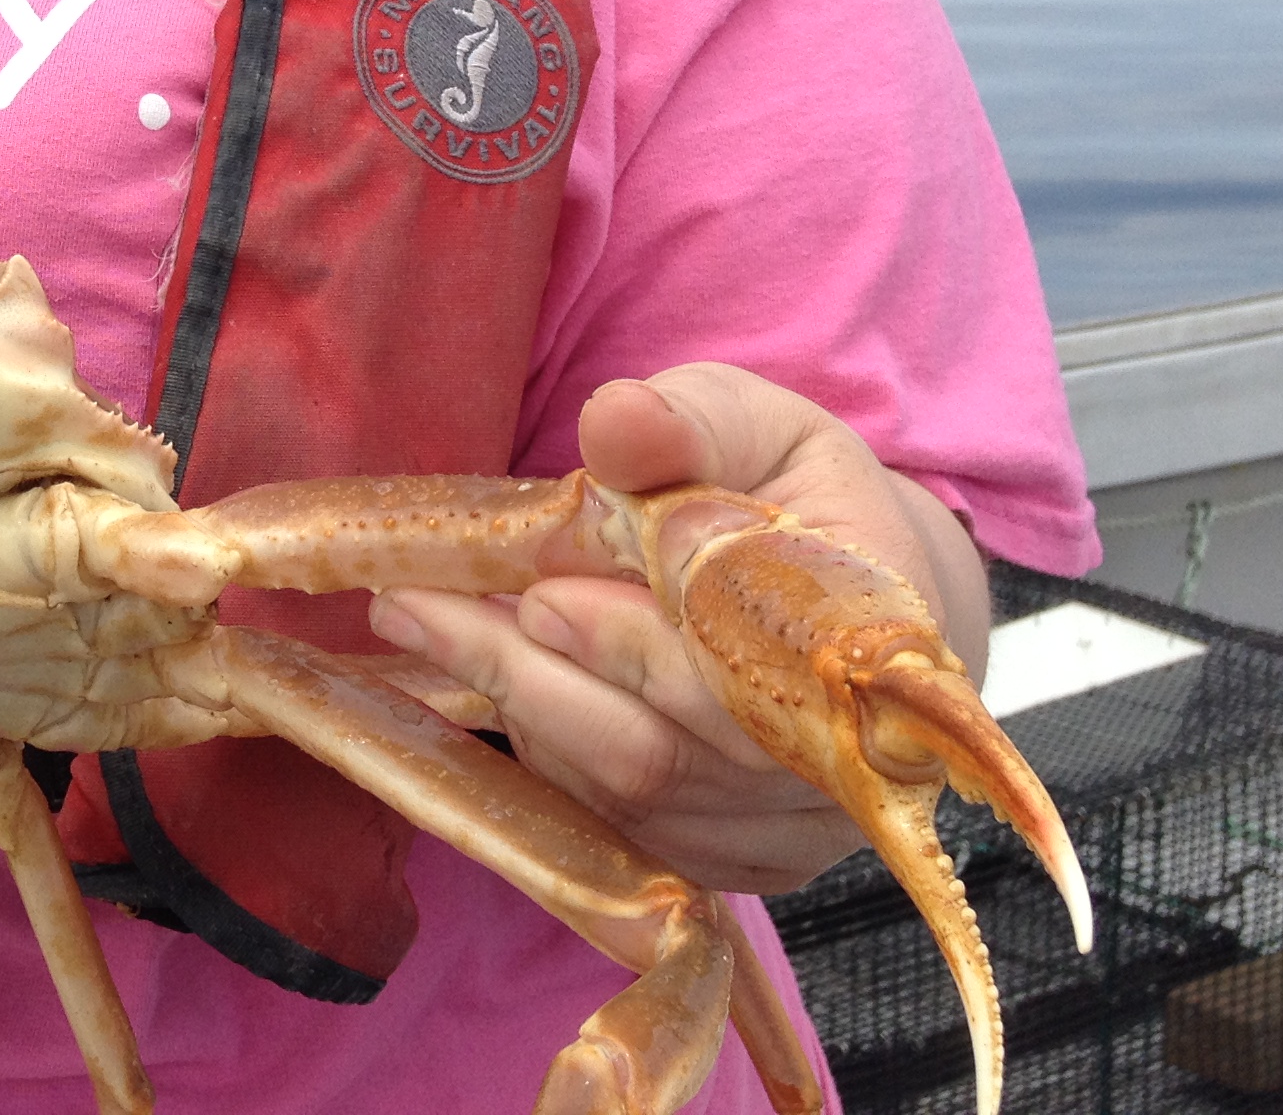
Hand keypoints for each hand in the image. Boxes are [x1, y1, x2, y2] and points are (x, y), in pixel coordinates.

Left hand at [365, 363, 990, 894]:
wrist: (853, 606)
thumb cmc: (795, 496)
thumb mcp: (755, 424)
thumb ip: (690, 420)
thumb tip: (615, 420)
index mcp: (869, 636)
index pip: (739, 668)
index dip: (629, 644)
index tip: (534, 595)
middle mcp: (846, 761)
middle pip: (661, 751)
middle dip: (523, 674)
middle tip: (413, 606)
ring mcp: (795, 830)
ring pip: (627, 795)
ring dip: (518, 710)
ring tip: (430, 625)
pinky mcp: (745, 862)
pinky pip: (624, 832)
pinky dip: (549, 757)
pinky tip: (497, 684)